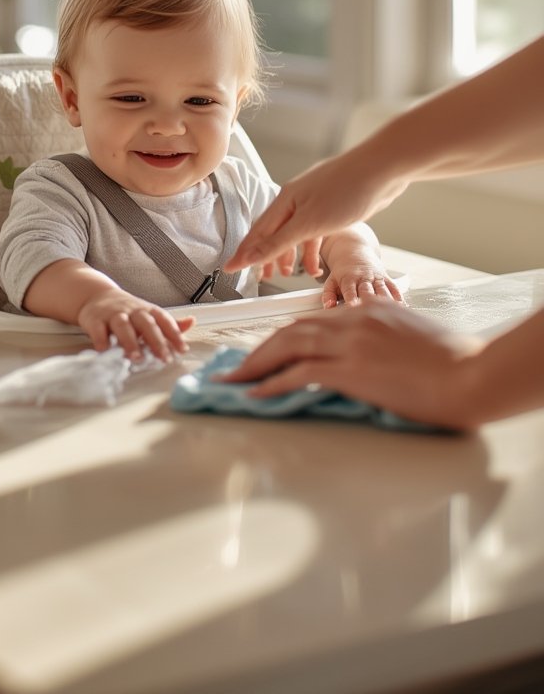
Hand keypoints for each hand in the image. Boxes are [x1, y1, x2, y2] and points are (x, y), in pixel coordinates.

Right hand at [78, 289, 194, 361]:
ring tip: (135, 358)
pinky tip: (105, 351)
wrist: (96, 296)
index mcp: (147, 310)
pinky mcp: (94, 319)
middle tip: (164, 358)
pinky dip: (101, 339)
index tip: (183, 349)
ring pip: (123, 325)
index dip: (174, 334)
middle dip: (155, 340)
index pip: (163, 320)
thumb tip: (192, 322)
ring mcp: (113, 314)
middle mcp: (132, 310)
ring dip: (130, 341)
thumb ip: (168, 323)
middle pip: (145, 323)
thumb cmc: (127, 311)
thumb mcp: (148, 314)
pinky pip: (97, 329)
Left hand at [216, 302, 483, 428]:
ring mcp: (350, 343)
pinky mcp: (352, 369)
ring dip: (255, 364)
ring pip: (288, 346)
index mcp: (367, 310)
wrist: (470, 374)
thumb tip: (363, 355)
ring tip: (235, 381)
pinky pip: (300, 373)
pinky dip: (273, 383)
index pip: (312, 320)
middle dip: (260, 349)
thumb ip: (381, 338)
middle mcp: (353, 320)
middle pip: (292, 330)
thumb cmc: (451, 362)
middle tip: (237, 367)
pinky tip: (256, 393)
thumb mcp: (410, 337)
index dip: (284, 337)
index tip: (267, 351)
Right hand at [224, 145, 407, 272]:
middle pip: (273, 233)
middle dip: (264, 256)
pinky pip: (314, 231)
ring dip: (289, 254)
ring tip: (286, 273)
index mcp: (285, 201)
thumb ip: (278, 243)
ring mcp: (315, 202)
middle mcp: (296, 200)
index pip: (257, 233)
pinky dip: (312, 249)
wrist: (383, 169)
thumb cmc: (348, 188)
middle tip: (259, 276)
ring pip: (295, 233)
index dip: (244, 253)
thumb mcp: (308, 224)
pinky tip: (317, 263)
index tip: (231, 268)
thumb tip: (248, 257)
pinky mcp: (333, 206)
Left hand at [319, 227, 402, 307]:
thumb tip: (328, 307)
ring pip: (383, 291)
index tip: (353, 309)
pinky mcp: (387, 278)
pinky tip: (401, 309)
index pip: (350, 291)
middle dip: (369, 303)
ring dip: (386, 303)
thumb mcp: (331, 280)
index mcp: (349, 278)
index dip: (352, 300)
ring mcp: (376, 278)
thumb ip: (328, 295)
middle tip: (371, 316)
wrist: (354, 251)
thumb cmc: (342, 271)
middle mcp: (364, 277)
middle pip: (368, 292)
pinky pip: (394, 288)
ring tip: (389, 315)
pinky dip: (398, 298)